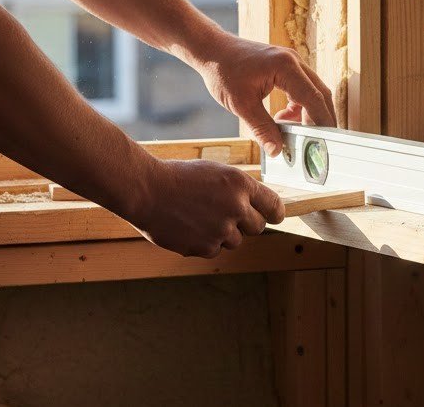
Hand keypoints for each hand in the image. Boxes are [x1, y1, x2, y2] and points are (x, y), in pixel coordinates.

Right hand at [131, 157, 284, 257]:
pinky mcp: (205, 248)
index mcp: (240, 184)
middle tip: (228, 216)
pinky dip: (205, 242)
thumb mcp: (215, 172)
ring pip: (235, 241)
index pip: (274, 205)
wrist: (147, 190)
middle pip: (258, 227)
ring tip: (200, 217)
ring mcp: (221, 230)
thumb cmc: (178, 177)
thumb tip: (253, 205)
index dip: (275, 212)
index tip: (275, 216)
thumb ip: (237, 189)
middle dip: (247, 223)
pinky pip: (214, 250)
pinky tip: (189, 227)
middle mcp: (235, 208)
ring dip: (223, 234)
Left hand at [195, 31, 335, 156]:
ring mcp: (291, 61)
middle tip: (317, 143)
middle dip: (320, 119)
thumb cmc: (223, 71)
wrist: (212, 50)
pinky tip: (282, 118)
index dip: (322, 122)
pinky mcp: (285, 65)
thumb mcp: (241, 104)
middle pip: (320, 93)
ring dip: (308, 113)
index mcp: (286, 67)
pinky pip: (302, 87)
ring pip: (313, 90)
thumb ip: (262, 128)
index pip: (314, 98)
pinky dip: (298, 105)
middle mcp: (294, 61)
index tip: (324, 142)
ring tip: (294, 133)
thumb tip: (277, 150)